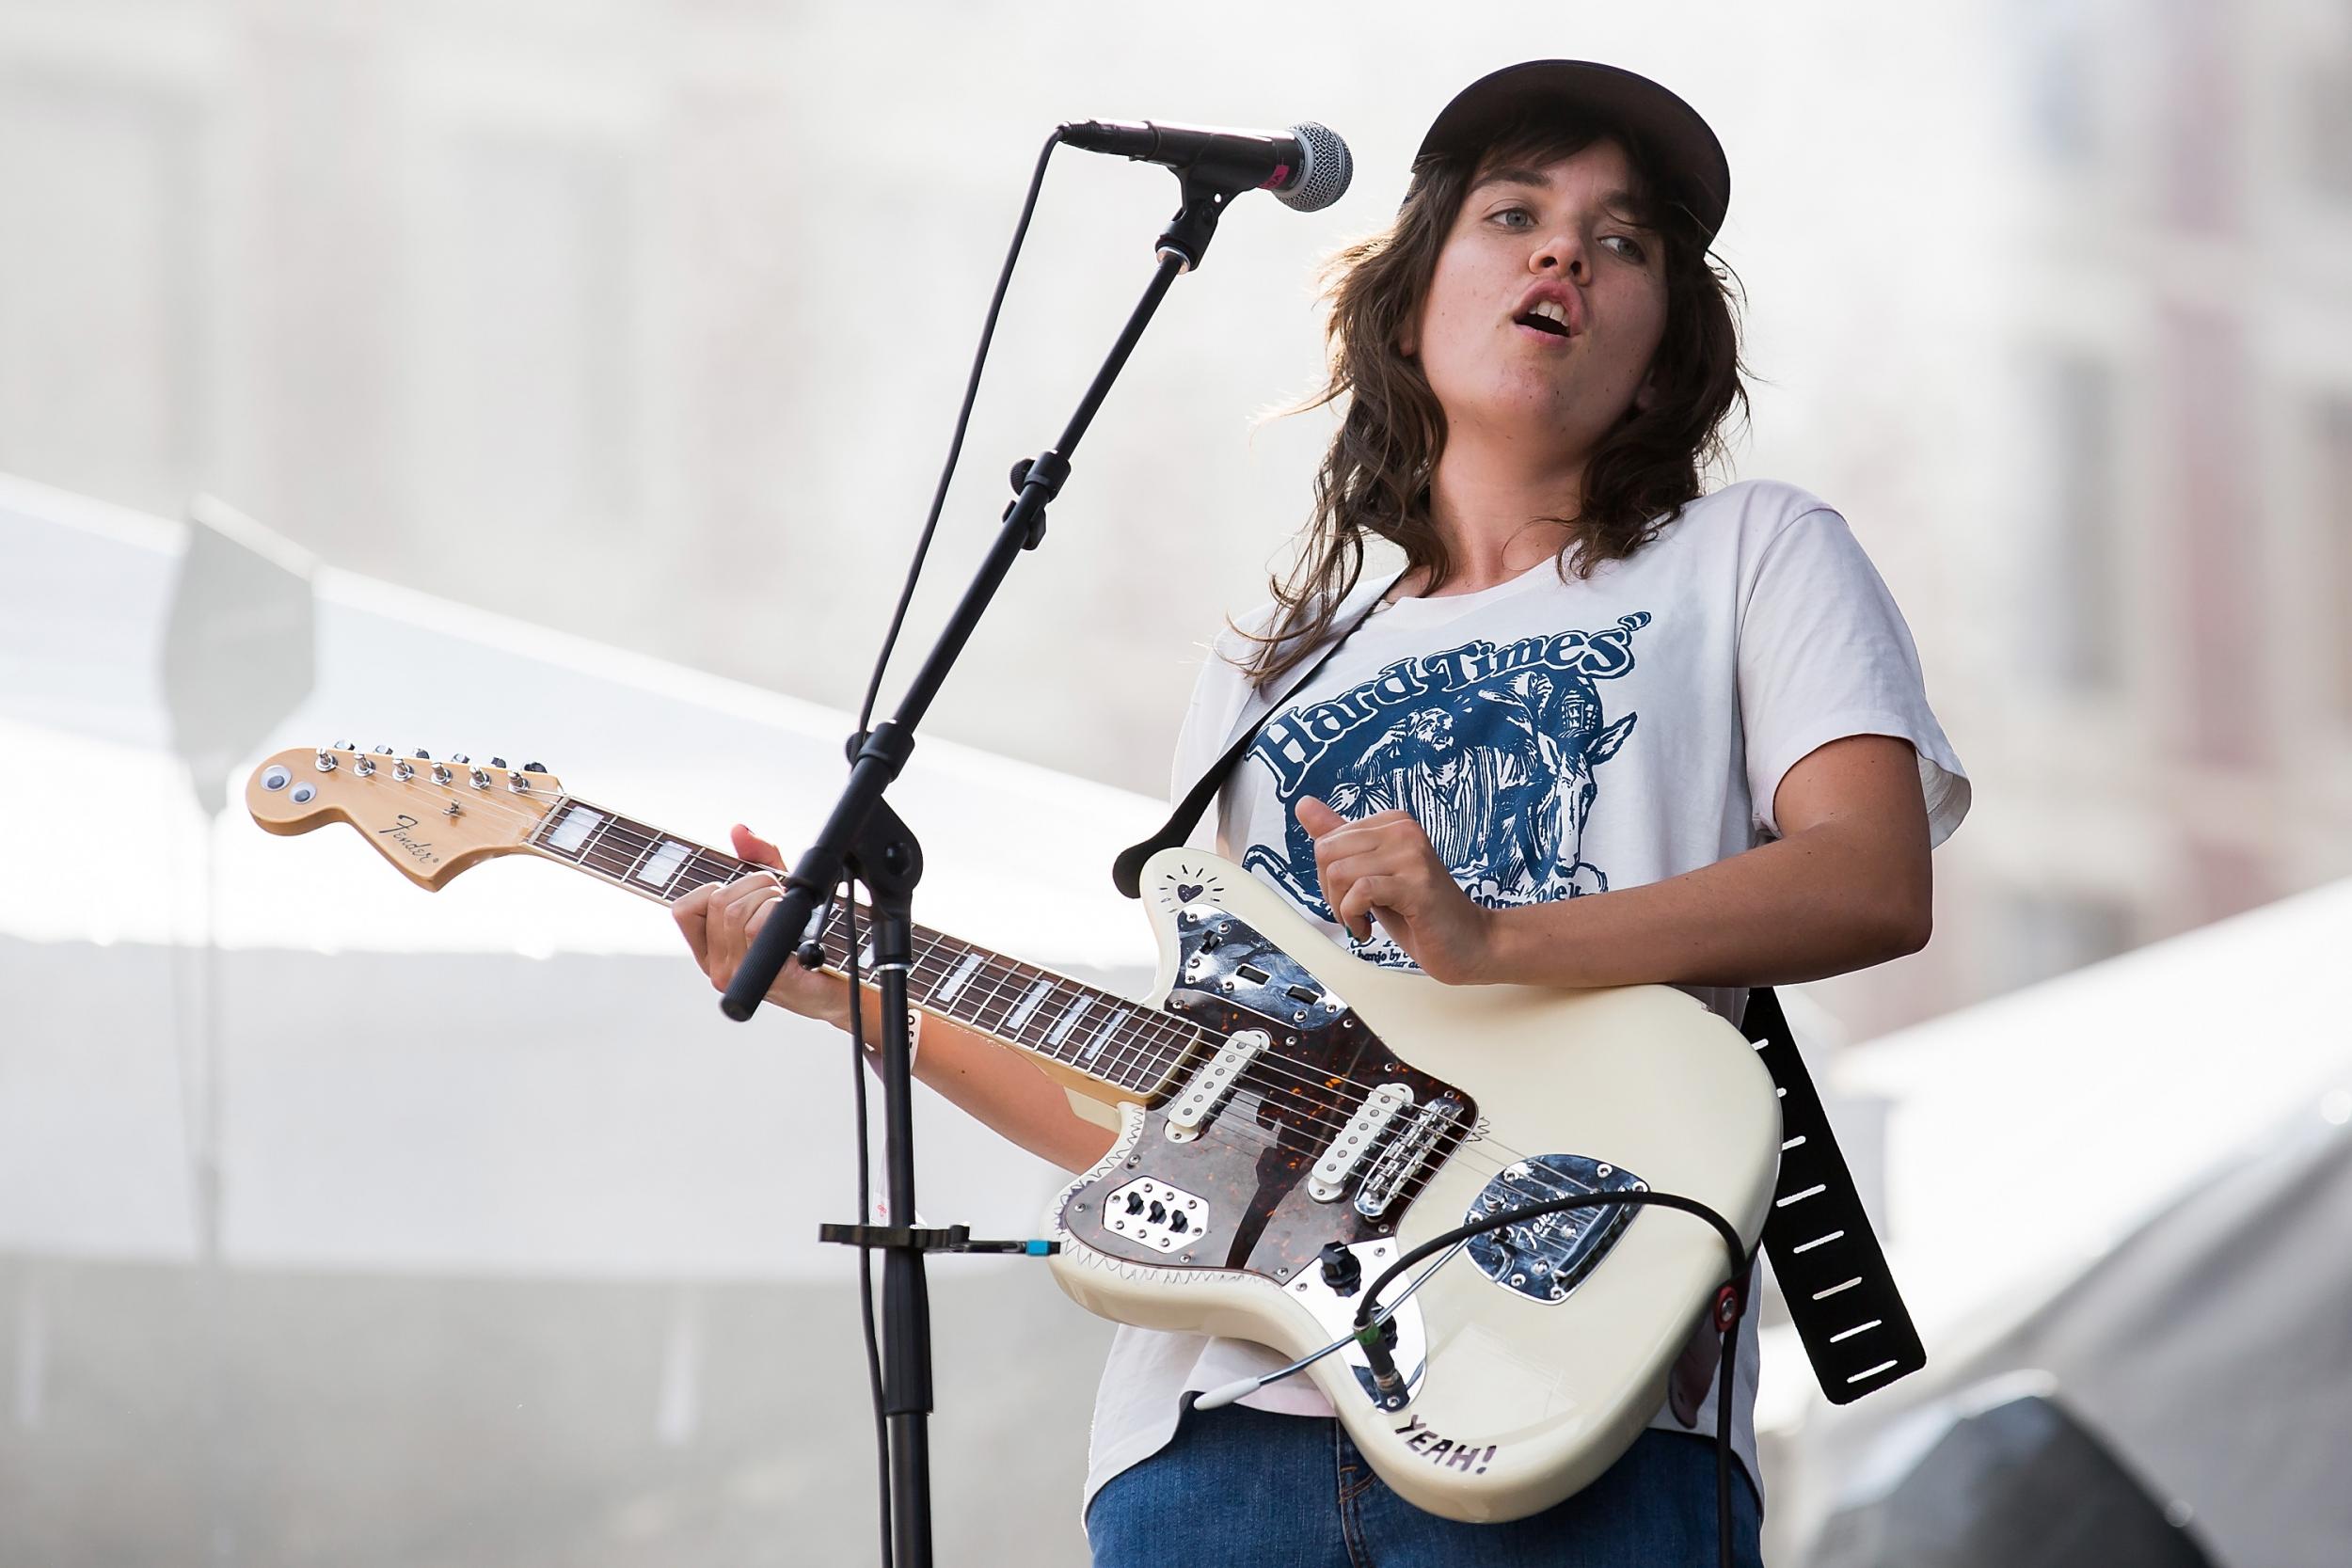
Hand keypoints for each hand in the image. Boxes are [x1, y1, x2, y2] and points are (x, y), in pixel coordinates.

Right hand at [673, 824, 852, 1024]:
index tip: (741, 888)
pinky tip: (795, 924)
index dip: (711, 887)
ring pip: (734, 911)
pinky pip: (755, 927)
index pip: (682, 909)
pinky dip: (778, 912)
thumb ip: (757, 859)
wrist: (840, 983)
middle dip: (754, 883)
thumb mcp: (777, 890)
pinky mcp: (761, 977)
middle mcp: (716, 965)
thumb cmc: (808, 940)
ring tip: (787, 908)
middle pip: (716, 901)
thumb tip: (739, 830)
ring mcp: (737, 974)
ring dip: (769, 896)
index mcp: (710, 949)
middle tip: (778, 894)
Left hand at [1296, 796, 1495, 984]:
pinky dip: (1354, 916)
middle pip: (1326, 853)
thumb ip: (1339, 839)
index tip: (1355, 896)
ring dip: (1343, 909)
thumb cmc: (1421, 913)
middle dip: (1331, 892)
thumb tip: (1304, 805)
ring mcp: (1412, 854)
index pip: (1326, 840)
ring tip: (1365, 921)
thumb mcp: (1372, 873)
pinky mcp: (1416, 883)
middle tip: (1356, 911)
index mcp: (1393, 821)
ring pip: (1339, 873)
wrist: (1470, 943)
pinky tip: (1369, 929)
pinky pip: (1360, 891)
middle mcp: (1403, 829)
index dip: (1329, 878)